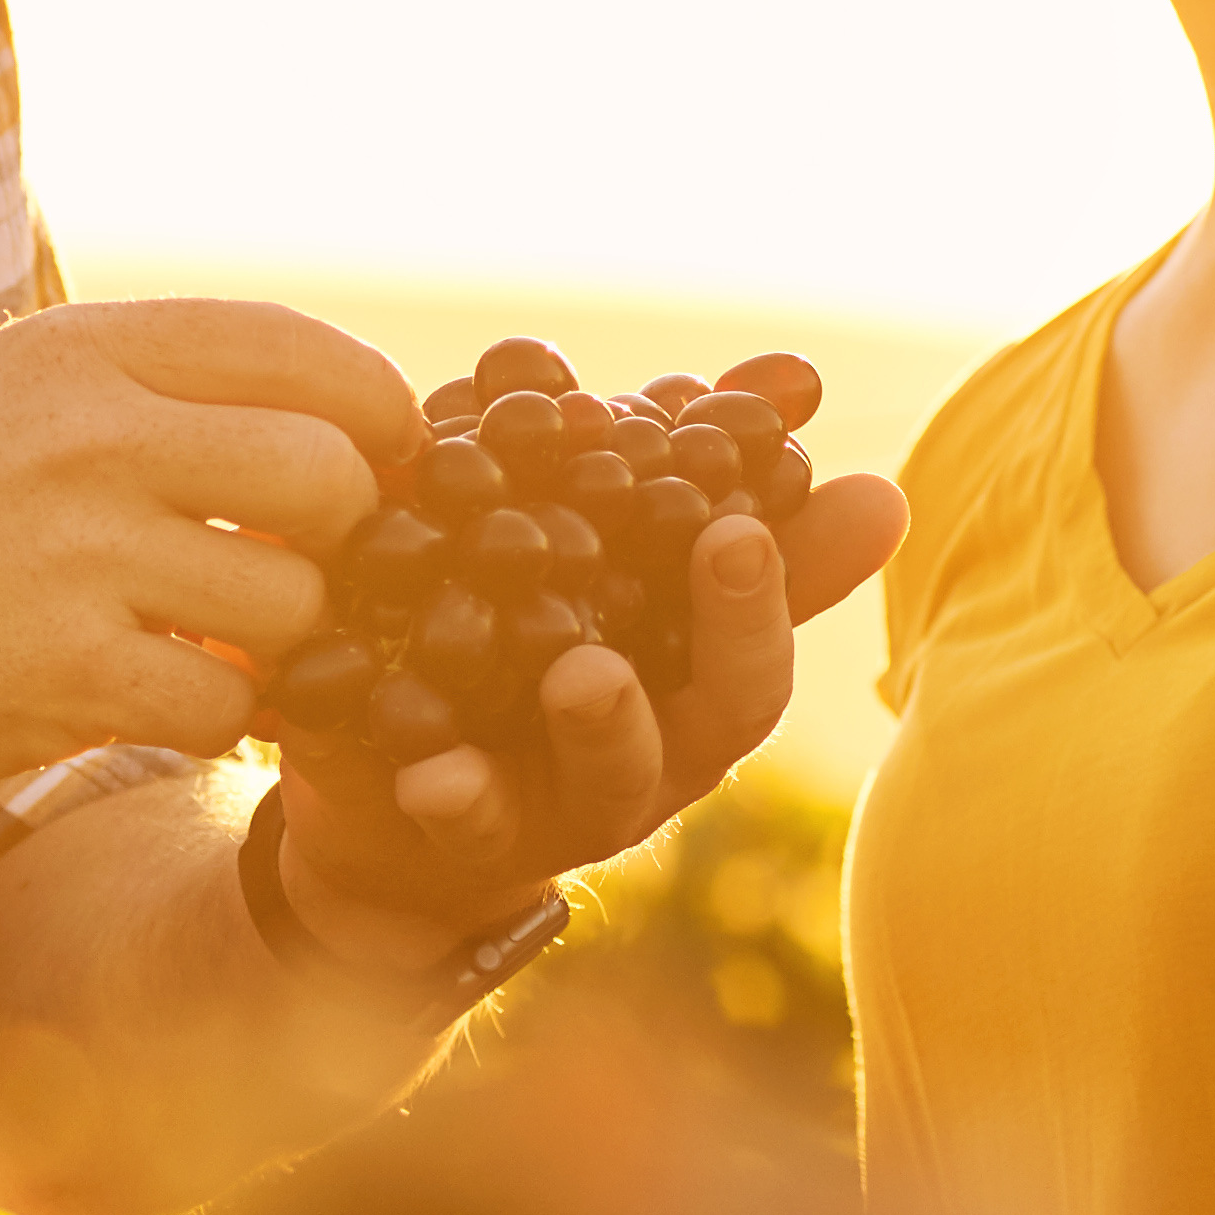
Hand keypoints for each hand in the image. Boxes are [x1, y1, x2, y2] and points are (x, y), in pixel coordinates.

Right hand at [0, 300, 413, 798]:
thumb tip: (356, 423)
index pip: (302, 350)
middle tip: (292, 564)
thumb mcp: (22, 395)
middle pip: (329, 475)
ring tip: (208, 636)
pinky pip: (230, 704)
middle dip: (342, 535)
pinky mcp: (68, 677)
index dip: (376, 412)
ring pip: (295, 602)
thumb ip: (169, 389)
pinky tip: (159, 696)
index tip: (380, 461)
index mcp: (84, 351)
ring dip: (277, 640)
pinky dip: (215, 716)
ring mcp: (77, 558)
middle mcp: (87, 437)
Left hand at [265, 461, 913, 965]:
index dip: (801, 560)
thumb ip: (683, 467)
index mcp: (699, 670)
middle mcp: (661, 745)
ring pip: (613, 774)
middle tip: (735, 544)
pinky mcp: (467, 837)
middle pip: (731, 702)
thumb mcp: (594, 537)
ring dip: (606, 719)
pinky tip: (430, 774)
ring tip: (587, 670)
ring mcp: (571, 802)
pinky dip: (459, 797)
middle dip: (741, 623)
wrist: (390, 794)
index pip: (777, 612)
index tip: (824, 493)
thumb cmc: (525, 638)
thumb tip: (790, 377)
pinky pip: (469, 823)